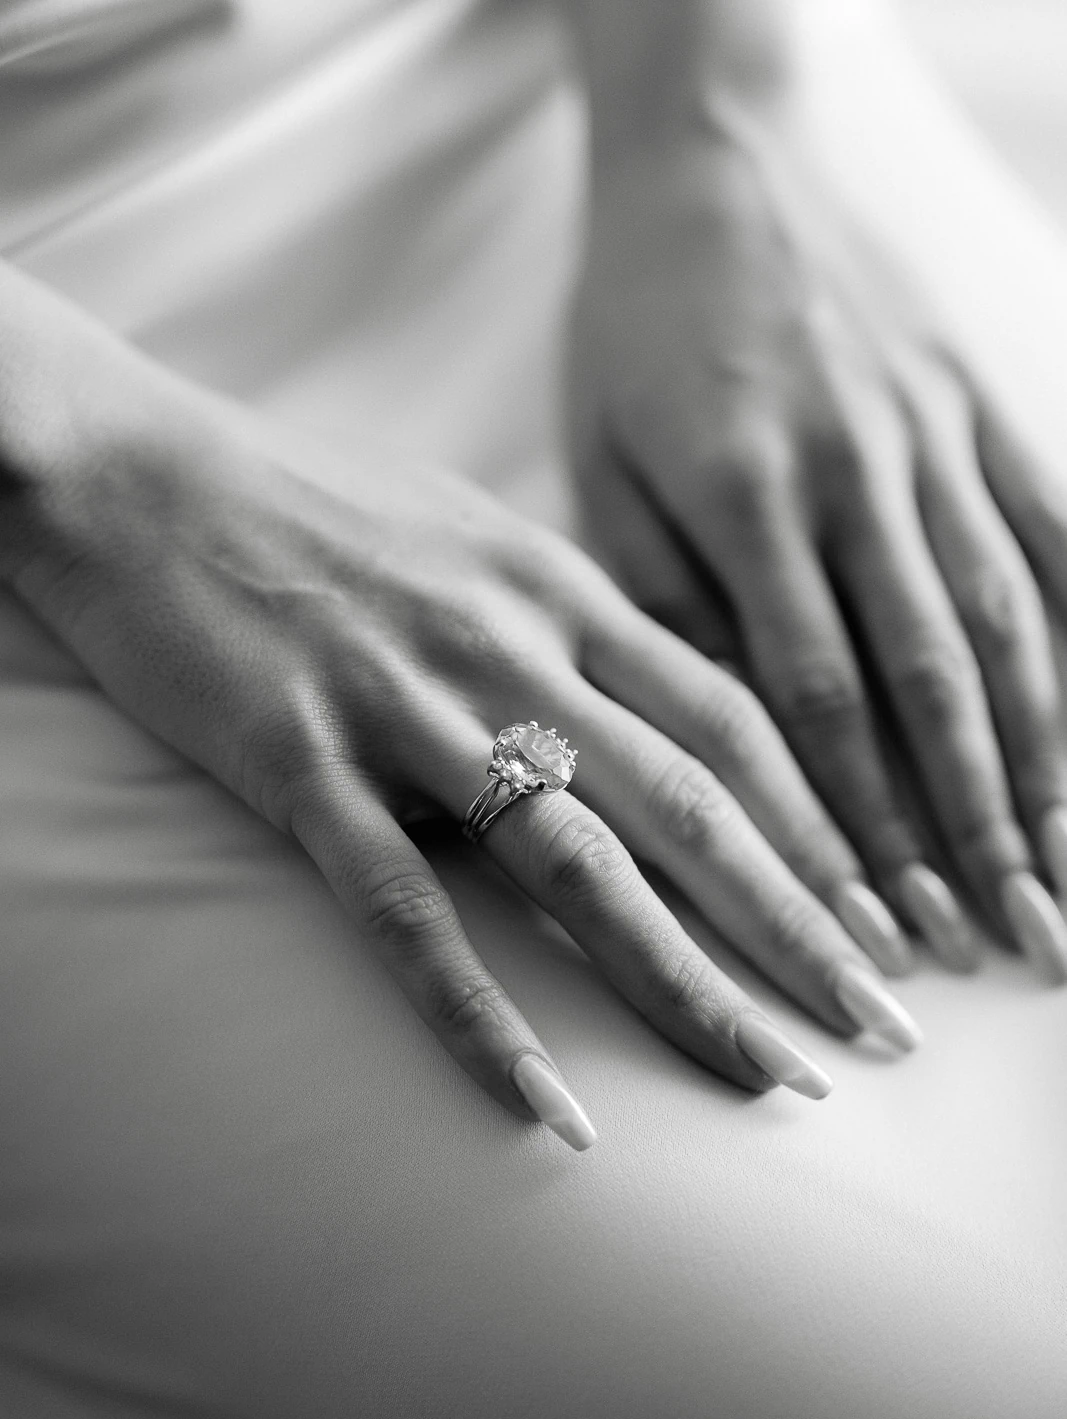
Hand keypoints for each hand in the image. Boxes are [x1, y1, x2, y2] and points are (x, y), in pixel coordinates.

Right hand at [2, 272, 922, 1149]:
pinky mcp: (302, 766)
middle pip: (689, 806)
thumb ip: (561, 617)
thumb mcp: (467, 533)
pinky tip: (547, 1104)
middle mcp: (508, 649)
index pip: (728, 721)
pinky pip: (407, 913)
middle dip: (800, 923)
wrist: (132, 472)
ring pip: (578, 866)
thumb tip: (639, 698)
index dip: (817, 824)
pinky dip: (481, 1017)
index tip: (876, 910)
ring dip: (686, 982)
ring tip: (769, 1077)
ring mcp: (408, 709)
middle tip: (883, 1025)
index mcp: (556, 589)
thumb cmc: (303, 505)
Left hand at [570, 105, 1066, 979]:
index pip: (814, 698)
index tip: (890, 926)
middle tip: (1017, 941)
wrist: (717, 154)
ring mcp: (935, 433)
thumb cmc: (639, 324)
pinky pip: (1057, 524)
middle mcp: (856, 472)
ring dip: (1048, 756)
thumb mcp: (606, 457)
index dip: (861, 824)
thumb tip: (723, 734)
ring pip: (1010, 616)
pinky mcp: (982, 397)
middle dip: (978, 825)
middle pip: (934, 680)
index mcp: (742, 497)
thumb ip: (663, 593)